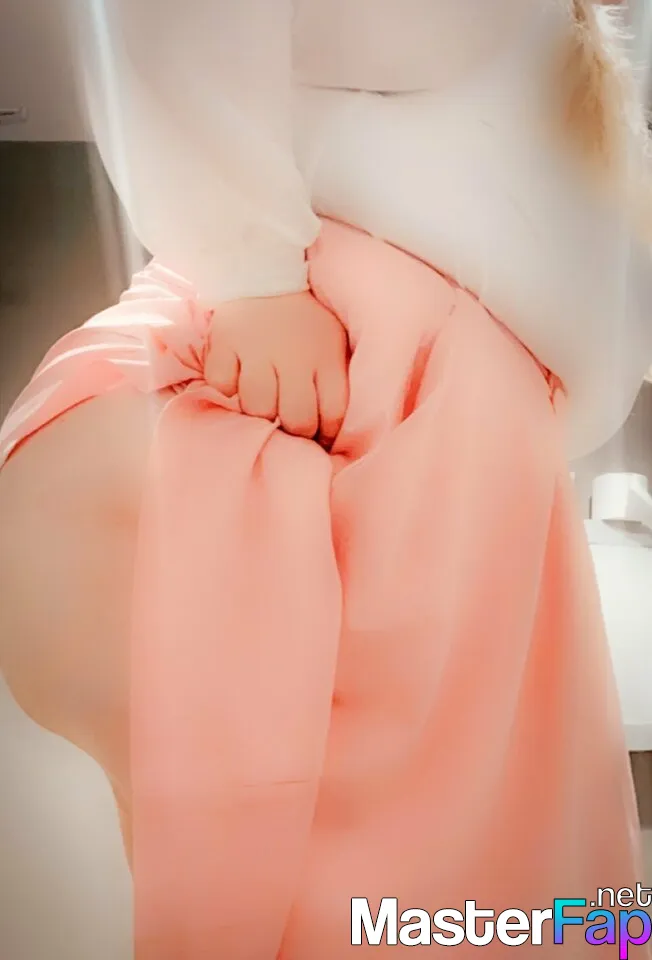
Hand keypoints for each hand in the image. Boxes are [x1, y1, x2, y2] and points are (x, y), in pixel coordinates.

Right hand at [204, 291, 348, 446]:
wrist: (266, 268)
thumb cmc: (304, 316)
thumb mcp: (333, 340)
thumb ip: (333, 379)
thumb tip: (328, 429)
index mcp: (326, 356)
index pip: (332, 414)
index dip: (326, 434)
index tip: (318, 437)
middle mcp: (293, 356)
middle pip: (296, 419)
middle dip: (294, 431)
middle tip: (287, 424)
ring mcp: (257, 349)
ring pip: (257, 407)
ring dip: (259, 411)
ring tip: (262, 399)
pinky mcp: (225, 342)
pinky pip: (221, 384)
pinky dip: (226, 385)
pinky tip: (235, 374)